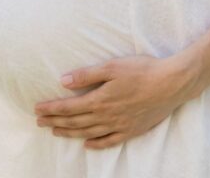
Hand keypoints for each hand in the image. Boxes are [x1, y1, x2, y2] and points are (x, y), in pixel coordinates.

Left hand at [33, 55, 198, 149]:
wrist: (172, 83)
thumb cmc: (143, 70)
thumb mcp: (113, 66)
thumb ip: (87, 75)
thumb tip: (63, 81)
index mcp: (100, 99)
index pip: (68, 107)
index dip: (51, 109)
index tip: (37, 109)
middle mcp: (106, 116)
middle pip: (75, 121)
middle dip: (55, 121)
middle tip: (39, 122)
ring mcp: (119, 125)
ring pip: (88, 132)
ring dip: (69, 132)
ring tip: (56, 131)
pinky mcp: (131, 130)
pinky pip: (109, 141)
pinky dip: (96, 144)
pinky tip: (87, 144)